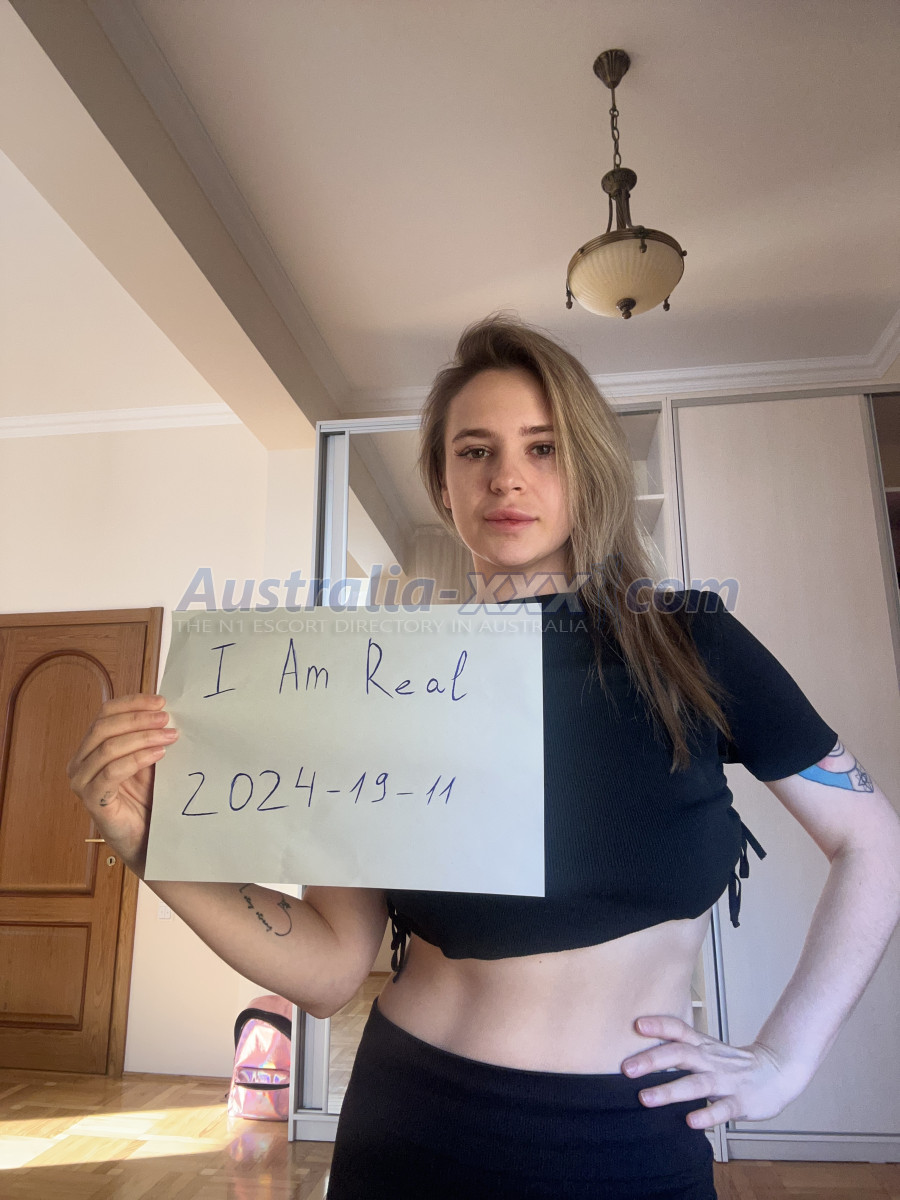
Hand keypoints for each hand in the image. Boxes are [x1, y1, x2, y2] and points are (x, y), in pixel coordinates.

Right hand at [66, 692, 178, 873]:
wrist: (148, 838)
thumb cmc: (147, 798)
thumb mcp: (149, 760)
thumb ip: (149, 736)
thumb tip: (166, 710)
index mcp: (91, 747)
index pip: (106, 713)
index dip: (132, 703)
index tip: (160, 701)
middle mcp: (80, 762)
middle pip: (104, 727)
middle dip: (138, 719)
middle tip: (166, 719)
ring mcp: (82, 782)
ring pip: (107, 747)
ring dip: (142, 738)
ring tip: (169, 736)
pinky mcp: (92, 800)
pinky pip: (111, 772)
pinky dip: (136, 759)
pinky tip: (158, 754)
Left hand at [620, 1015, 804, 1129]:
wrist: (777, 1073)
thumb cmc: (734, 1064)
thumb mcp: (707, 1049)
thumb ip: (681, 1047)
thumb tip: (643, 1050)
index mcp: (703, 1046)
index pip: (679, 1029)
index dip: (659, 1025)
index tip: (636, 1024)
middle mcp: (711, 1060)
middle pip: (681, 1054)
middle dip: (652, 1060)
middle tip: (627, 1068)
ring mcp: (726, 1081)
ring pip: (696, 1084)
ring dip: (669, 1091)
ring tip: (645, 1098)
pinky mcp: (740, 1103)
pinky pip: (723, 1109)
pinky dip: (707, 1115)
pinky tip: (691, 1121)